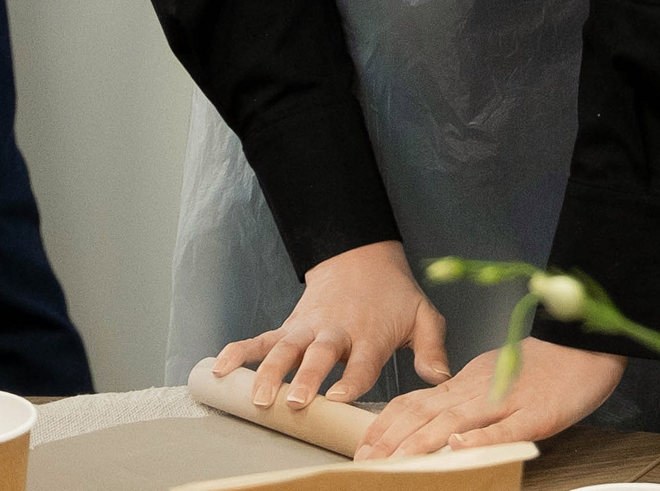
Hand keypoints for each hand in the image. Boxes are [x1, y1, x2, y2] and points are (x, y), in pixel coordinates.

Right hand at [211, 239, 449, 410]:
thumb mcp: (423, 315)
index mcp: (372, 334)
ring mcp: (309, 329)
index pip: (363, 361)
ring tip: (257, 397)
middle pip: (319, 356)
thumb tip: (441, 378)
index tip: (341, 396)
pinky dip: (238, 352)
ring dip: (270, 372)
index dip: (354, 379)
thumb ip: (432, 348)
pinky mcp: (289, 326)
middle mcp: (337, 332)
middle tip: (295, 401)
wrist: (363, 259)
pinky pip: (260, 339)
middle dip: (307, 378)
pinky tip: (218, 369)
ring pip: (285, 350)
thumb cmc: (394, 297)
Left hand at [353, 340, 625, 457]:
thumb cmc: (549, 364)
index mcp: (469, 381)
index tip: (363, 445)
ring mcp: (507, 400)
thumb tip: (438, 425)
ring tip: (394, 462)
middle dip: (392, 440)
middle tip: (365, 462)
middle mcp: (480, 389)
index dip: (387, 423)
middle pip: (427, 413)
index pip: (419, 401)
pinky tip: (459, 448)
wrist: (590, 344)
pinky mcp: (537, 412)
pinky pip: (505, 427)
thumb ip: (468, 394)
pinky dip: (480, 438)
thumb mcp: (498, 373)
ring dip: (420, 443)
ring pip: (455, 421)